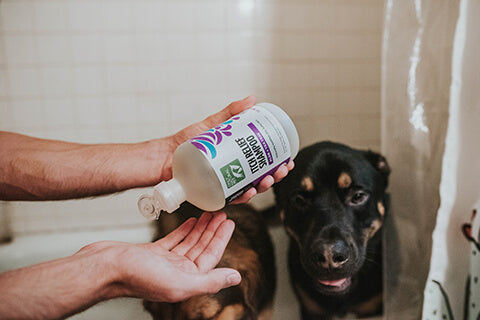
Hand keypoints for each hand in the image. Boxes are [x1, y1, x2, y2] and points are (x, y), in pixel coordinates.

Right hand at [83, 212, 240, 302]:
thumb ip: (209, 280)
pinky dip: (184, 230)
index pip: (211, 258)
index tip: (228, 223)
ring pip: (189, 243)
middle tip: (222, 213)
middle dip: (213, 231)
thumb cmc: (134, 276)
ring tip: (210, 214)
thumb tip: (236, 278)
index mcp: (185, 281)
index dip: (221, 239)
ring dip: (200, 229)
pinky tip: (191, 221)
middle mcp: (177, 273)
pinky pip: (174, 240)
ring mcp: (164, 262)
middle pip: (202, 248)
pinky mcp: (152, 253)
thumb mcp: (178, 281)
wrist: (103, 267)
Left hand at [161, 95, 294, 202]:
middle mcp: (231, 175)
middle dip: (274, 177)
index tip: (287, 161)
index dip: (277, 166)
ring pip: (248, 190)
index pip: (261, 166)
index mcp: (235, 162)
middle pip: (259, 179)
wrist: (163, 155)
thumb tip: (252, 98)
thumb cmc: (184, 142)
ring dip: (261, 188)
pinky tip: (248, 192)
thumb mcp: (211, 124)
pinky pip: (229, 198)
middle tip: (280, 170)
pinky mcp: (211, 194)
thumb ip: (230, 113)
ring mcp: (222, 185)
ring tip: (266, 180)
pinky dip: (240, 196)